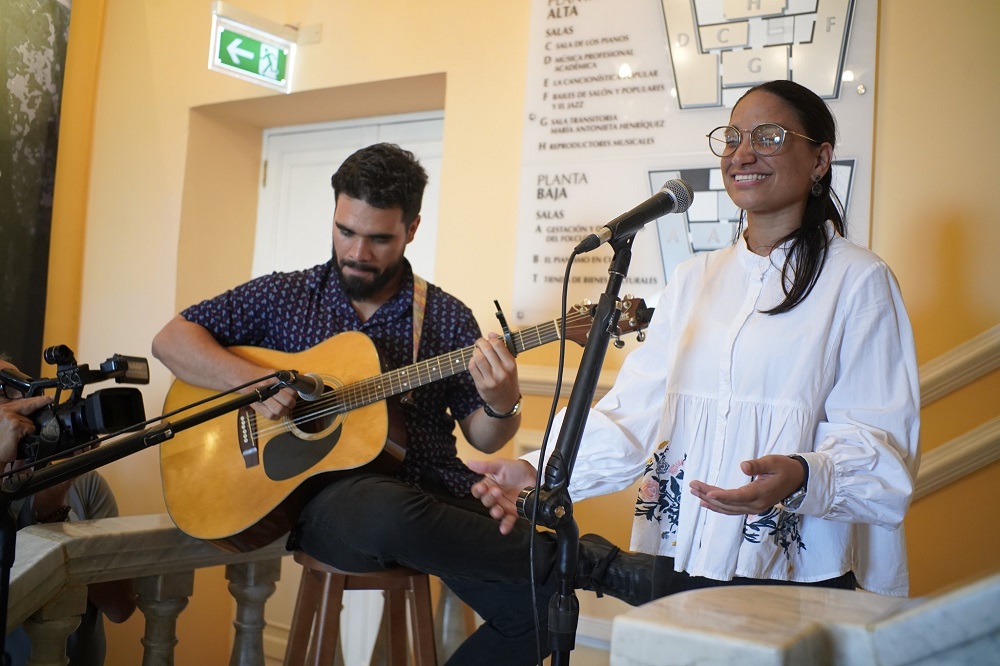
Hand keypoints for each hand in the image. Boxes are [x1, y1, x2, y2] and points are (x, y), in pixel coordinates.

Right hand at [0, 395, 52, 465]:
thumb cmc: (1, 441)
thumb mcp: (6, 424)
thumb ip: (16, 416)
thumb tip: (31, 412)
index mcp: (2, 410)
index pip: (21, 402)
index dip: (35, 400)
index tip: (46, 398)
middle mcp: (4, 410)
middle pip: (28, 404)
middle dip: (41, 401)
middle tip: (51, 399)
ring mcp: (9, 417)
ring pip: (30, 420)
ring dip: (29, 428)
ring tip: (18, 436)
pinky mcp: (15, 425)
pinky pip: (31, 428)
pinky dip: (29, 434)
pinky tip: (19, 439)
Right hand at [241, 379, 297, 419]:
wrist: (247, 378)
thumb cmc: (263, 376)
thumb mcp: (275, 374)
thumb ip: (286, 379)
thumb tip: (298, 386)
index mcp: (273, 379)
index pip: (290, 390)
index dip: (294, 394)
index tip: (294, 394)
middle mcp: (267, 388)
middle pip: (287, 401)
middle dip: (291, 403)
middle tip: (291, 402)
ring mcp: (261, 398)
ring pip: (280, 410)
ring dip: (285, 410)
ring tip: (285, 407)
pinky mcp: (257, 407)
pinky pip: (271, 416)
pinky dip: (277, 416)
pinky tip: (277, 412)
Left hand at [468, 332, 519, 414]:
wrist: (506, 401)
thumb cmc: (508, 379)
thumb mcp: (510, 365)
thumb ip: (502, 348)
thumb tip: (491, 333)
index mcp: (511, 365)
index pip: (498, 345)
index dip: (491, 338)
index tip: (488, 338)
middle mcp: (502, 372)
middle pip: (486, 350)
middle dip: (480, 342)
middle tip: (479, 342)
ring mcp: (491, 380)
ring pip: (478, 358)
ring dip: (475, 352)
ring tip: (477, 352)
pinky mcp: (481, 385)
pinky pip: (472, 367)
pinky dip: (471, 361)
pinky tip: (475, 361)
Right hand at [468, 458, 537, 534]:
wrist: (535, 476)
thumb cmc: (516, 469)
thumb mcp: (501, 465)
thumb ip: (485, 466)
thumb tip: (469, 462)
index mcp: (489, 485)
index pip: (478, 490)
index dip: (478, 490)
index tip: (482, 488)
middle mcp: (494, 497)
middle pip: (485, 501)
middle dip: (490, 498)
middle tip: (497, 492)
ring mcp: (503, 505)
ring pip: (494, 512)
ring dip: (495, 512)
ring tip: (499, 510)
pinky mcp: (513, 512)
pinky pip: (507, 521)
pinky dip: (505, 525)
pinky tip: (504, 529)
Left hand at [688, 454, 805, 514]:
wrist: (797, 480)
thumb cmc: (784, 468)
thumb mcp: (773, 462)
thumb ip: (758, 465)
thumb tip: (743, 466)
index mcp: (761, 493)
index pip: (737, 497)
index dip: (721, 496)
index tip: (706, 492)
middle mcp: (756, 505)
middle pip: (728, 503)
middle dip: (708, 495)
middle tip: (692, 485)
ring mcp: (753, 509)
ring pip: (728, 508)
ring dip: (710, 501)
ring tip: (694, 492)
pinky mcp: (751, 508)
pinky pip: (732, 510)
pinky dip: (718, 507)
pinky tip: (705, 503)